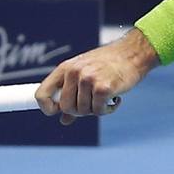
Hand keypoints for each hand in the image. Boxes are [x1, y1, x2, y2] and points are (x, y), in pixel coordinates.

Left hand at [36, 30, 159, 125]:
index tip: (57, 112)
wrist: (133, 53)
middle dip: (80, 110)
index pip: (41, 94)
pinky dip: (107, 109)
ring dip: (96, 109)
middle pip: (66, 107)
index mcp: (66, 68)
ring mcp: (88, 79)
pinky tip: (115, 98)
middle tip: (93, 102)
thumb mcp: (85, 74)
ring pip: (83, 111)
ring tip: (106, 96)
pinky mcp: (103, 88)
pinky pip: (98, 111)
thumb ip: (72, 95)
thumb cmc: (108, 64)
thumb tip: (63, 120)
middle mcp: (74, 72)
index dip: (47, 108)